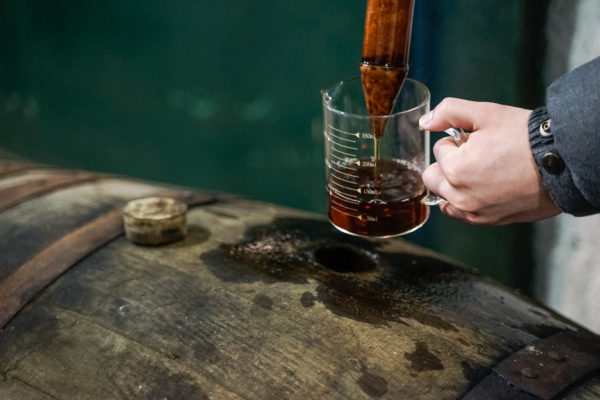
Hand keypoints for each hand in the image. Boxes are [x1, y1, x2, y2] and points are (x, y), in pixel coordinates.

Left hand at [419, 98, 561, 224]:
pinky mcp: (487, 221)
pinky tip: (487, 187)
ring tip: (484, 171)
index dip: (458, 140)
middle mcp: (459, 196)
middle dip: (448, 164)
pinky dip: (466, 200)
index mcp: (455, 169)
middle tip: (477, 155)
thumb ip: (448, 112)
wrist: (563, 164)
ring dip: (454, 184)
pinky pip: (461, 212)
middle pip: (433, 176)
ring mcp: (473, 212)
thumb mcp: (486, 113)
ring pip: (445, 197)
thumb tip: (425, 122)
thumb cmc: (527, 138)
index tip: (480, 141)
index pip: (439, 149)